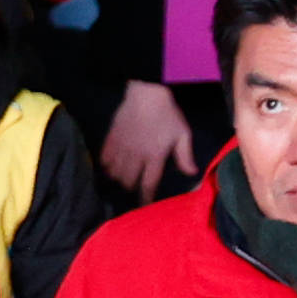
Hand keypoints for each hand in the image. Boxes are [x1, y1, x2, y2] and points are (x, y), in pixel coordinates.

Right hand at [101, 77, 197, 196]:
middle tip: (137, 183)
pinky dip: (108, 167)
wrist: (145, 92)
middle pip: (128, 182)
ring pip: (115, 174)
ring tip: (125, 176)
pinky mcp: (110, 140)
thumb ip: (185, 156)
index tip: (145, 205)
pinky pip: (104, 161)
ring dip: (120, 178)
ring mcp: (121, 148)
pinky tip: (114, 165)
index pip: (148, 184)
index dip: (146, 198)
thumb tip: (192, 173)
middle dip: (133, 187)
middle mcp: (135, 156)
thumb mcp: (182, 134)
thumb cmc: (167, 114)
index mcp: (154, 156)